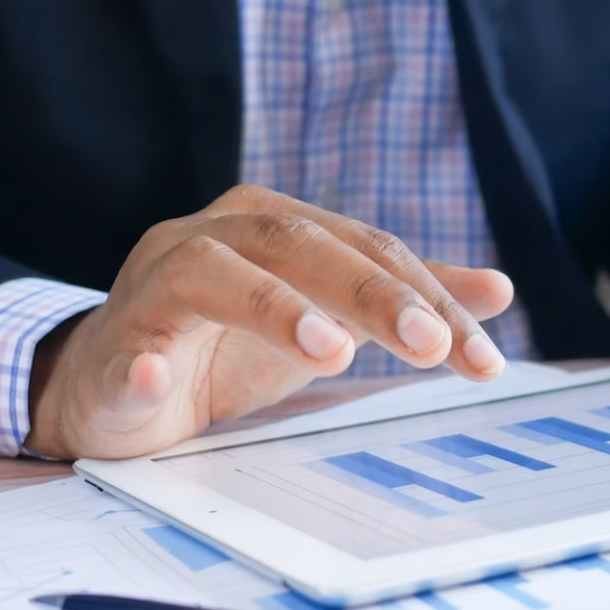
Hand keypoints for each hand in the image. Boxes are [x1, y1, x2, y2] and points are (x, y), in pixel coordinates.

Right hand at [25, 185, 514, 458]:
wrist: (111, 386)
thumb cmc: (224, 345)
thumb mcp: (326, 319)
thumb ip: (401, 298)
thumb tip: (498, 290)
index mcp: (268, 223)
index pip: (363, 248)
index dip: (429, 297)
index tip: (483, 358)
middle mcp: (210, 237)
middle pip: (295, 243)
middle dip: (369, 292)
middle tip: (431, 345)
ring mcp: (152, 288)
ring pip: (208, 273)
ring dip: (272, 308)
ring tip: (331, 351)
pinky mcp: (111, 348)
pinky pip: (124, 350)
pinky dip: (140, 362)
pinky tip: (156, 377)